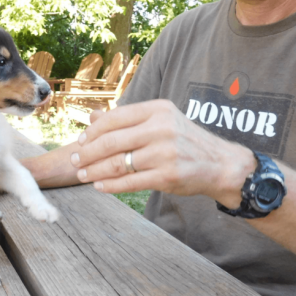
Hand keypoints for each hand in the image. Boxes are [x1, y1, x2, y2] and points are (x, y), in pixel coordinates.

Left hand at [70, 100, 254, 207]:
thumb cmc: (184, 141)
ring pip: (117, 163)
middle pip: (111, 142)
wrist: (221, 164)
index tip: (80, 141)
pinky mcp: (167, 176)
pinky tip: (99, 185)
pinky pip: (129, 182)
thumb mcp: (160, 120)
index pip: (114, 118)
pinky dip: (110, 185)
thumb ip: (127, 119)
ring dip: (94, 170)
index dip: (92, 131)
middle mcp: (161, 128)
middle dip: (87, 153)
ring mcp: (164, 153)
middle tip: (74, 160)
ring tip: (82, 174)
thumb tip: (93, 117)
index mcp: (157, 110)